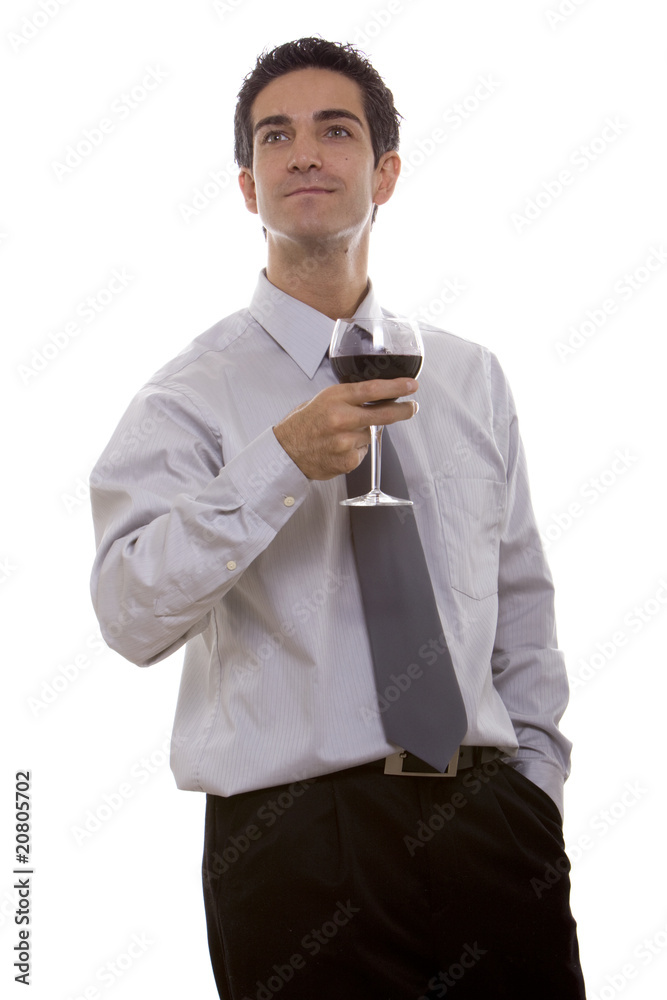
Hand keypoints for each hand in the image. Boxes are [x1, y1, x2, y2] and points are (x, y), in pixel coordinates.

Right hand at [273, 378, 418, 480]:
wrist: (287, 452)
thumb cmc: (304, 424)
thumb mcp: (323, 400)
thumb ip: (348, 398)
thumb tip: (376, 396)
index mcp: (335, 398)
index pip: (373, 389)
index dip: (397, 388)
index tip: (411, 386)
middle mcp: (342, 419)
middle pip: (384, 414)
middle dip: (403, 410)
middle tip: (412, 407)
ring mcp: (346, 441)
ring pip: (371, 434)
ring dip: (366, 432)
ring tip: (343, 434)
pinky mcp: (348, 460)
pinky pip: (363, 451)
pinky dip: (357, 449)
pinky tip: (340, 447)